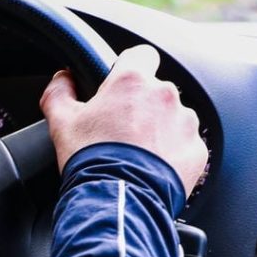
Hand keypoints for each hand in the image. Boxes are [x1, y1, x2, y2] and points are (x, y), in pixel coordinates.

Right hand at [39, 45, 207, 194]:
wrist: (118, 201)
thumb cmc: (92, 159)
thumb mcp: (62, 122)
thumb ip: (59, 92)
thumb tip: (62, 79)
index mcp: (133, 81)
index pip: (141, 55)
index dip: (130, 68)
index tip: (121, 87)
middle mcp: (164, 95)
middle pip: (156, 90)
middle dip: (142, 106)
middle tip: (122, 130)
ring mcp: (185, 122)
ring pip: (174, 117)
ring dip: (160, 129)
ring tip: (138, 154)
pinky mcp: (197, 149)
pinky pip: (185, 144)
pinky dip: (173, 153)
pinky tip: (152, 167)